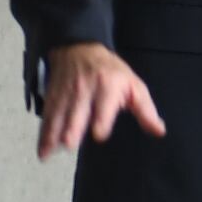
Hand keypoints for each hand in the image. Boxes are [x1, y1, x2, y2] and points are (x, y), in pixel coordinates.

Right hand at [37, 42, 163, 159]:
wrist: (79, 48)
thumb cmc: (111, 72)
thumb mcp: (134, 85)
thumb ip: (145, 110)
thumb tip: (159, 130)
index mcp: (108, 86)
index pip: (104, 104)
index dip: (101, 118)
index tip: (99, 134)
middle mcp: (85, 89)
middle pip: (77, 110)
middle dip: (72, 126)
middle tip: (68, 143)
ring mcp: (66, 93)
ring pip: (58, 115)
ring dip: (52, 134)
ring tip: (48, 153)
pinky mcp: (53, 97)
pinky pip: (47, 116)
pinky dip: (43, 133)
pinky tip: (42, 150)